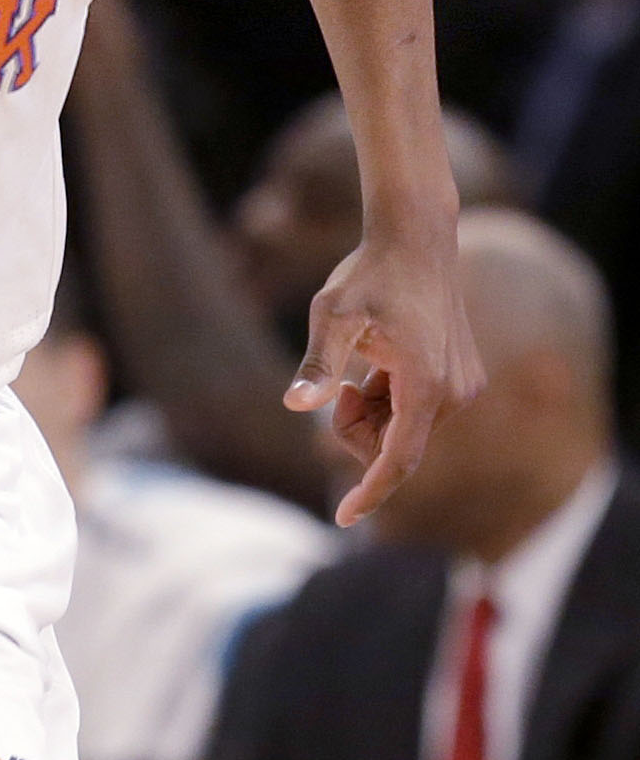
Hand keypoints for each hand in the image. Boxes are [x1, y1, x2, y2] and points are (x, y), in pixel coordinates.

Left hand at [283, 225, 482, 525]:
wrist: (416, 240)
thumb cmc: (369, 275)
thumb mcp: (331, 316)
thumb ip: (318, 365)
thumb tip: (294, 405)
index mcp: (425, 385)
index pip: (399, 460)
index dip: (370, 493)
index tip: (344, 519)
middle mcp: (455, 394)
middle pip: (395, 449)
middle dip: (358, 432)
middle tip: (340, 387)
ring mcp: (465, 388)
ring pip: (405, 434)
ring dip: (373, 415)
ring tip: (363, 368)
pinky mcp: (465, 381)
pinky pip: (418, 416)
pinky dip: (390, 404)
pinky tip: (382, 363)